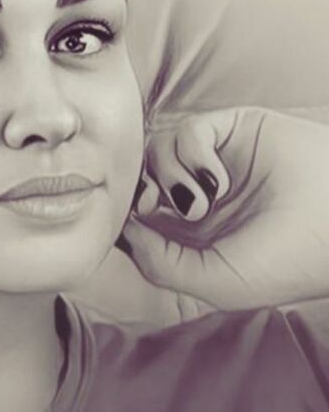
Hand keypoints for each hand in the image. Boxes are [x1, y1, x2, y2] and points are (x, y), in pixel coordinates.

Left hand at [121, 108, 328, 309]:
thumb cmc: (286, 262)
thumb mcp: (218, 282)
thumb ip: (162, 265)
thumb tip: (124, 231)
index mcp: (193, 232)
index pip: (138, 213)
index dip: (123, 214)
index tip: (125, 222)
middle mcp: (198, 193)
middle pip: (141, 175)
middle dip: (136, 189)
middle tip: (148, 205)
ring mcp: (214, 159)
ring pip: (157, 150)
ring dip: (167, 175)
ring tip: (203, 202)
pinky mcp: (230, 129)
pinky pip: (186, 130)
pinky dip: (192, 153)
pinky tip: (217, 179)